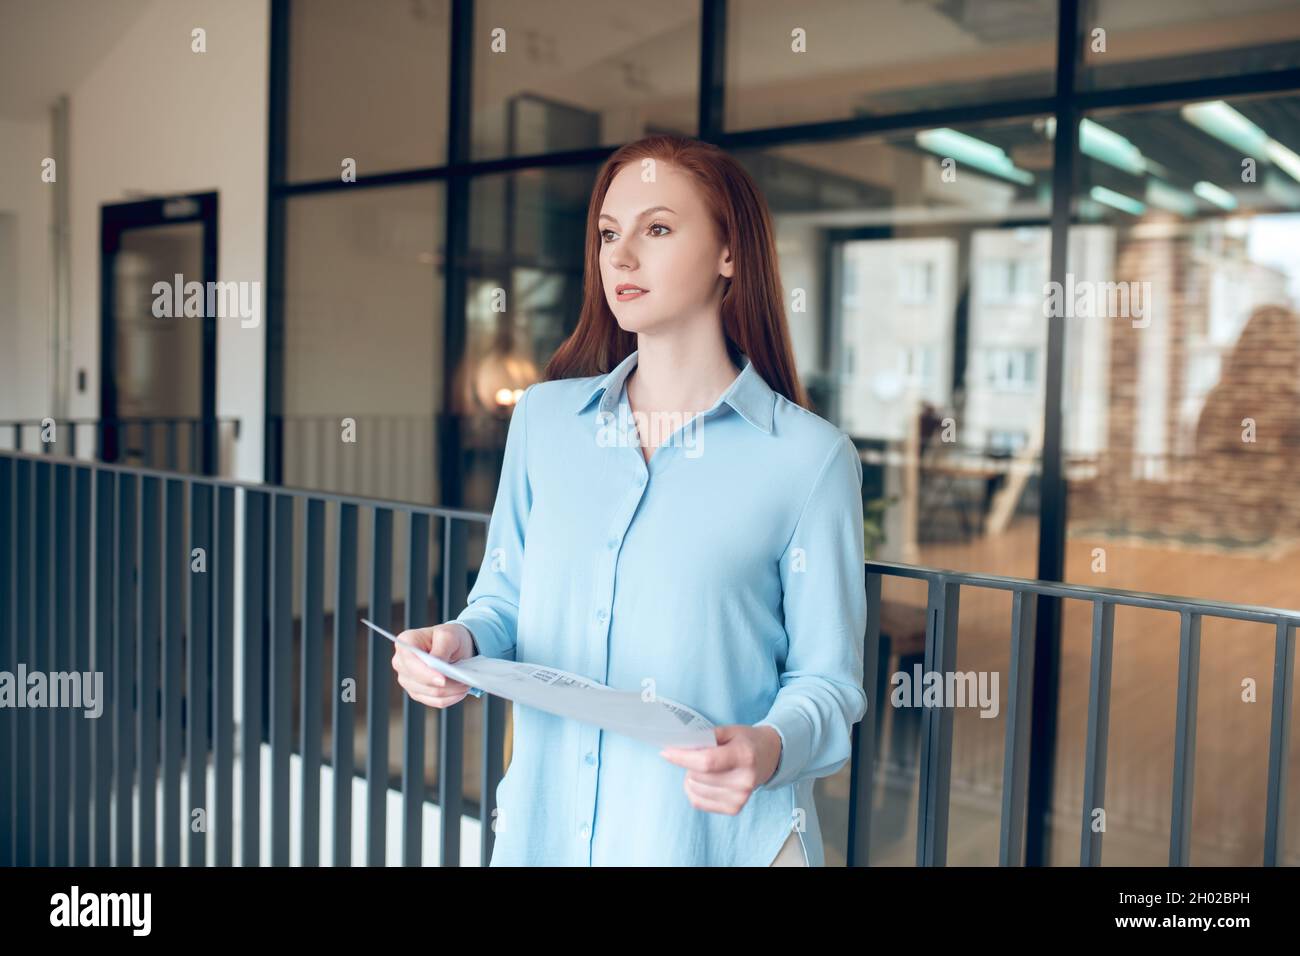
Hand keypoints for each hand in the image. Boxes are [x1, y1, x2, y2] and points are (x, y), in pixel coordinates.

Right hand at [391, 622, 475, 708]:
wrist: (455, 646)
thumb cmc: (450, 637)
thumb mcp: (449, 635)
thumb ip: (441, 648)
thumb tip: (435, 665)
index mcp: (405, 642)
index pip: (410, 662)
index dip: (426, 673)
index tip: (443, 679)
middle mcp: (401, 662)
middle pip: (419, 682)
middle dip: (444, 683)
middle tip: (464, 680)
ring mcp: (407, 680)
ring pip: (430, 693)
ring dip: (450, 691)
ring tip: (464, 683)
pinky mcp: (417, 692)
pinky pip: (435, 702)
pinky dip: (450, 698)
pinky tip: (460, 691)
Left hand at [658, 724, 782, 814]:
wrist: (770, 757)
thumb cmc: (746, 742)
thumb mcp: (730, 730)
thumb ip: (706, 736)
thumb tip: (680, 745)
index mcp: (744, 756)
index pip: (707, 761)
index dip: (683, 757)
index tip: (666, 752)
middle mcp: (744, 780)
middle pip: (698, 776)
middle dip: (689, 763)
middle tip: (698, 755)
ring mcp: (740, 797)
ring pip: (695, 790)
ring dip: (691, 777)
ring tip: (705, 768)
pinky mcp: (734, 808)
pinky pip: (698, 802)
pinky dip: (694, 790)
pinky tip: (704, 781)